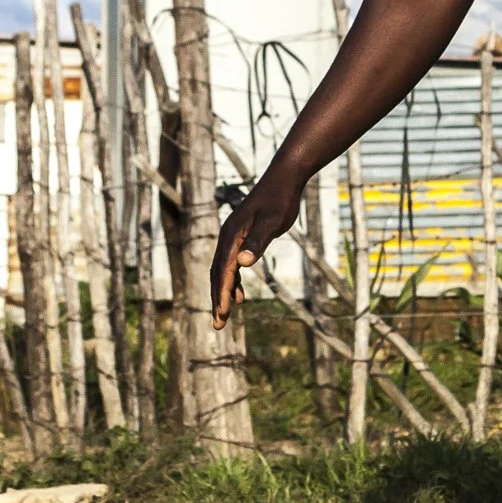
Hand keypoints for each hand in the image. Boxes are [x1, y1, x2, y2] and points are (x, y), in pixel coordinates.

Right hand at [211, 172, 303, 326]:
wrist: (284, 178)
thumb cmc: (280, 200)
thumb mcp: (272, 222)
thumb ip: (257, 242)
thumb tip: (242, 263)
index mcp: (231, 236)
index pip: (224, 272)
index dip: (222, 295)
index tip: (222, 315)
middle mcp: (227, 237)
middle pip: (217, 274)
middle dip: (217, 299)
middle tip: (218, 324)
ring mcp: (233, 237)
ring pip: (222, 270)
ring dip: (224, 292)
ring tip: (226, 313)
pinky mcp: (241, 236)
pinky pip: (231, 264)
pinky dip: (233, 281)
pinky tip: (240, 294)